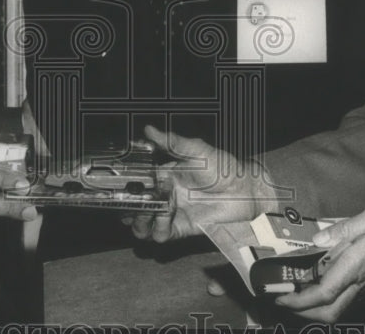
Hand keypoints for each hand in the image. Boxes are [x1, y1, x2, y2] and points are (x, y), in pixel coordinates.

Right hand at [123, 126, 284, 242]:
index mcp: (165, 175)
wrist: (244, 191)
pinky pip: (161, 235)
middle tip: (131, 202)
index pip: (138, 182)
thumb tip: (148, 129)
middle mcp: (165, 195)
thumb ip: (172, 142)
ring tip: (146, 211)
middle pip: (136, 205)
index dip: (127, 185)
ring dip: (139, 221)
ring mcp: (172, 213)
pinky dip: (157, 230)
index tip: (121, 185)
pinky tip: (163, 219)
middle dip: (128, 206)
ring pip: (143, 224)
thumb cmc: (223, 167)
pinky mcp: (181, 228)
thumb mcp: (197, 150)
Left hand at [274, 200, 364, 320]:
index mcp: (362, 262)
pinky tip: (322, 279)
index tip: (280, 296)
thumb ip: (347, 227)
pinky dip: (330, 295)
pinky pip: (350, 296)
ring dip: (315, 305)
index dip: (299, 300)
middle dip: (304, 311)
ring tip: (296, 289)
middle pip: (330, 310)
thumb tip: (319, 239)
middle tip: (284, 298)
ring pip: (340, 306)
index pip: (325, 292)